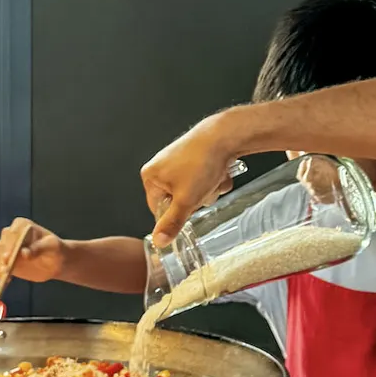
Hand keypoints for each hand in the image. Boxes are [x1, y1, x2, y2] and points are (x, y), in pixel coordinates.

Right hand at [0, 218, 64, 283]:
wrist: (55, 262)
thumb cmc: (55, 251)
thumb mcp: (52, 247)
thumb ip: (39, 248)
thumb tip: (25, 253)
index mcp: (21, 226)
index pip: (8, 235)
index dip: (7, 247)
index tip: (9, 259)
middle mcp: (8, 235)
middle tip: (5, 273)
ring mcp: (2, 248)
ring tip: (3, 277)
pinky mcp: (0, 261)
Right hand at [141, 111, 243, 247]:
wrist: (224, 135)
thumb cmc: (200, 162)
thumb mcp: (185, 200)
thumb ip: (172, 223)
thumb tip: (158, 241)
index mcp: (151, 176)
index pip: (159, 210)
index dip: (178, 213)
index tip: (190, 207)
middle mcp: (161, 167)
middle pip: (179, 201)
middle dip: (197, 200)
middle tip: (203, 188)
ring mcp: (178, 161)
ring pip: (195, 192)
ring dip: (208, 191)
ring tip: (212, 178)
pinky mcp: (195, 157)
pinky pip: (203, 180)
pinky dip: (214, 179)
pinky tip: (219, 171)